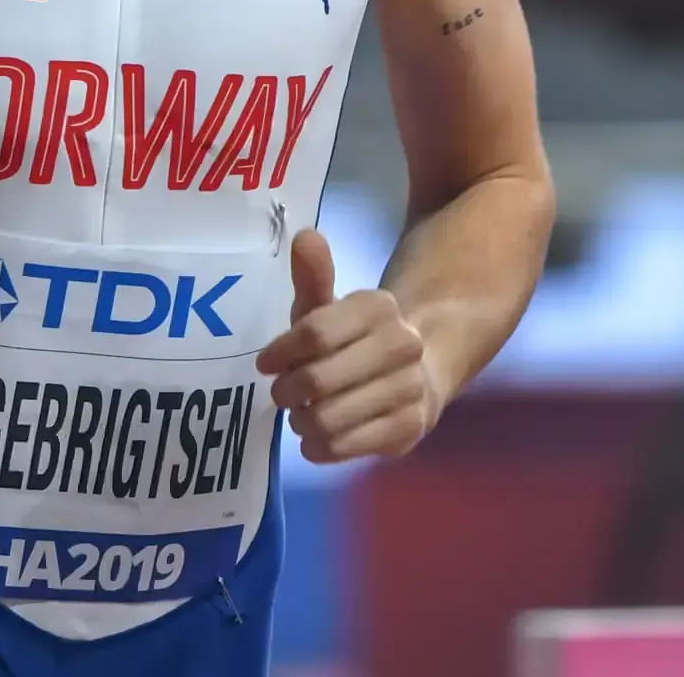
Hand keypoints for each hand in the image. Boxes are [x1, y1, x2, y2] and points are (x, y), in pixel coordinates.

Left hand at [255, 229, 442, 462]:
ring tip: (300, 416)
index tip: (265, 364)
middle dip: (288, 392)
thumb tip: (304, 235)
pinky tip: (316, 439)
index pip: (315, 332)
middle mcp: (401, 345)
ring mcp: (410, 388)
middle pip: (318, 380)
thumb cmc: (353, 341)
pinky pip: (348, 447)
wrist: (418, 375)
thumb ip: (313, 277)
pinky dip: (321, 447)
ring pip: (329, 419)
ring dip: (302, 422)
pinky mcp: (411, 428)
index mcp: (378, 307)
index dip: (282, 352)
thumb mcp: (329, 309)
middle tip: (282, 394)